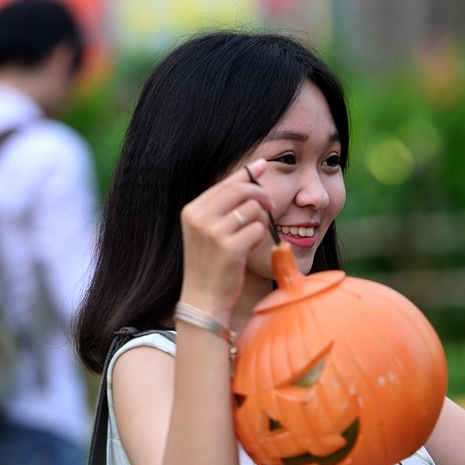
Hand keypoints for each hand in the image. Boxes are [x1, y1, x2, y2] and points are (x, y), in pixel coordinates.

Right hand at [178, 158, 273, 321]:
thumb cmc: (211, 264)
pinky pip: (258, 229)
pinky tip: (250, 248)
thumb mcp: (210, 230)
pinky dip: (260, 237)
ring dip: (260, 221)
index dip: (248, 173)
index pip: (226, 183)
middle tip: (271, 206)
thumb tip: (254, 170)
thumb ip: (226, 204)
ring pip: (253, 209)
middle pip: (241, 190)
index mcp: (193, 210)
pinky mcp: (229, 248)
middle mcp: (200, 218)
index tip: (264, 165)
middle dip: (262, 194)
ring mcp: (213, 233)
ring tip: (251, 237)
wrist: (203, 299)